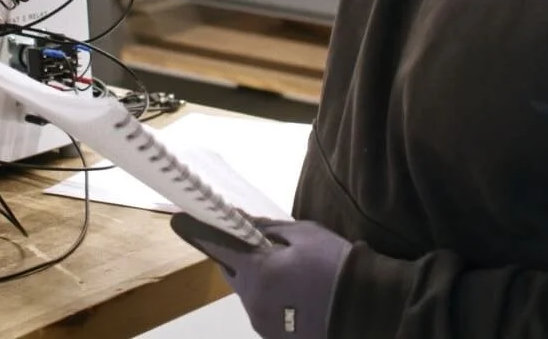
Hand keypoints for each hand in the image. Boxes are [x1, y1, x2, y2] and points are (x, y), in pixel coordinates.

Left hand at [171, 214, 350, 338]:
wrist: (368, 307)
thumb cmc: (336, 264)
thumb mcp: (304, 235)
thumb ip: (267, 229)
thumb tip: (240, 219)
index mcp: (258, 274)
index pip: (218, 248)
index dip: (199, 233)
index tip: (179, 220)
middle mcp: (253, 304)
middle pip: (233, 274)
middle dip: (236, 258)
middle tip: (252, 245)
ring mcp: (264, 326)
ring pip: (249, 295)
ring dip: (256, 280)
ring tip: (284, 271)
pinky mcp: (277, 338)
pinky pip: (264, 311)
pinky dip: (270, 298)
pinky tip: (292, 293)